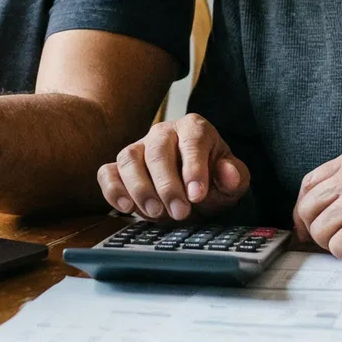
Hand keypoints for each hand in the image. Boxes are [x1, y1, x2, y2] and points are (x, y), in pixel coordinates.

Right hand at [97, 114, 249, 220]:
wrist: (194, 192)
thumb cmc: (213, 182)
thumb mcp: (232, 182)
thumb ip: (234, 177)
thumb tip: (228, 173)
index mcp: (194, 128)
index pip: (192, 141)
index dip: (194, 168)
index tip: (197, 196)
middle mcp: (163, 132)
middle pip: (158, 152)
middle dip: (167, 185)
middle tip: (180, 213)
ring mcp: (138, 147)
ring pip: (129, 159)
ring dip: (140, 188)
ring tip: (155, 213)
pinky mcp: (119, 167)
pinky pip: (107, 172)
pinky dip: (112, 190)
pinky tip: (126, 208)